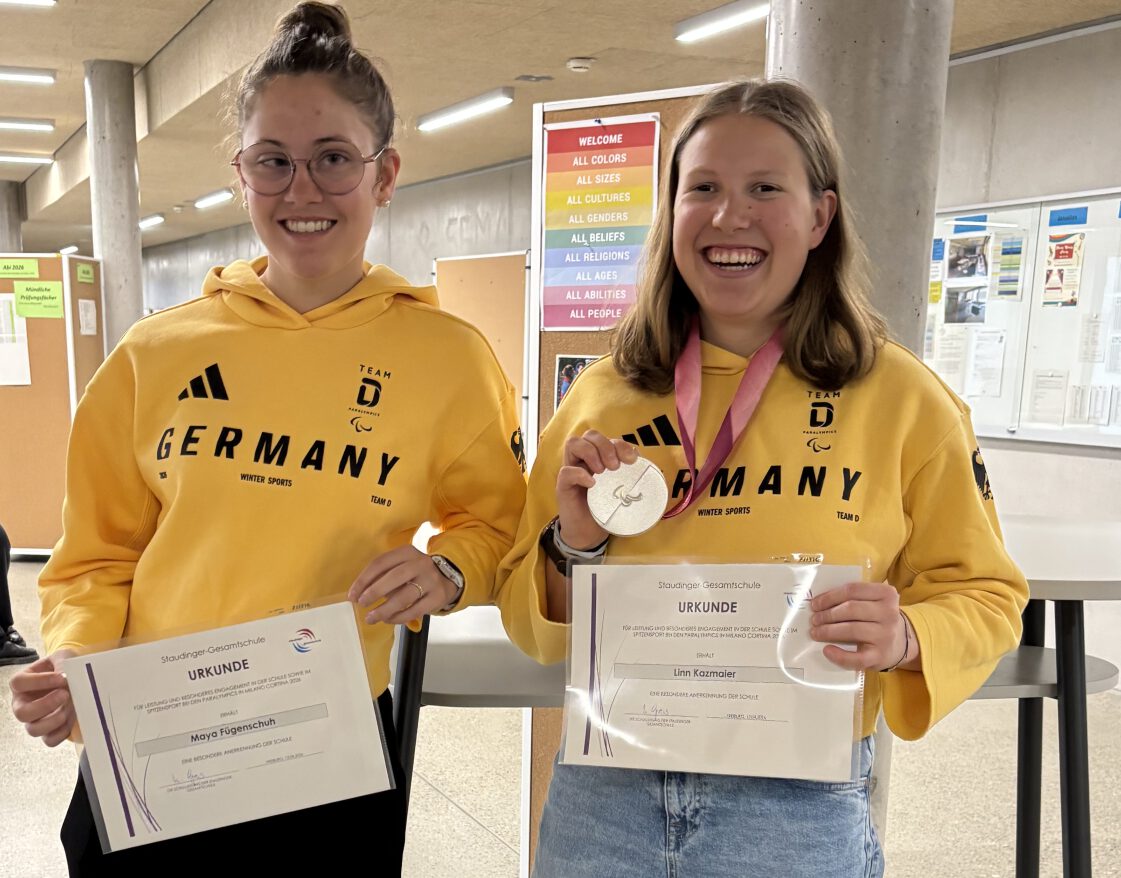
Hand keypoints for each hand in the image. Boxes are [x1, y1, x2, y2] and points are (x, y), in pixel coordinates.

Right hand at [10, 650, 77, 746]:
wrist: (78, 678)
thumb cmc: (64, 667)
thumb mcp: (63, 657)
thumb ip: (62, 663)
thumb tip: (64, 676)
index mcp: (23, 683)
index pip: (18, 683)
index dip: (39, 681)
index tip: (61, 678)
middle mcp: (23, 703)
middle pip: (22, 713)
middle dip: (45, 705)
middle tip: (65, 695)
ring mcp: (34, 719)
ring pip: (33, 730)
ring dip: (54, 720)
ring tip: (70, 707)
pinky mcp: (48, 731)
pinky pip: (50, 740)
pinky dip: (62, 732)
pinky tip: (73, 718)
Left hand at [348, 546, 457, 624]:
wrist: (448, 576)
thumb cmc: (415, 573)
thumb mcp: (402, 565)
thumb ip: (383, 575)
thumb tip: (359, 593)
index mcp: (407, 552)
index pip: (381, 563)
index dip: (363, 580)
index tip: (352, 595)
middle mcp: (420, 563)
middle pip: (394, 577)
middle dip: (374, 592)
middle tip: (361, 604)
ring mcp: (431, 580)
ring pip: (404, 596)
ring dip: (384, 609)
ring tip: (371, 618)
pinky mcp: (437, 597)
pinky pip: (415, 610)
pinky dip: (398, 617)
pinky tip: (388, 620)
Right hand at [556, 430, 637, 548]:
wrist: (589, 533)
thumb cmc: (605, 509)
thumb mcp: (622, 490)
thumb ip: (631, 477)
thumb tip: (650, 468)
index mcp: (599, 458)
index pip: (607, 438)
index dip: (620, 444)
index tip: (632, 459)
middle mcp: (584, 460)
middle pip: (590, 434)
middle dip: (606, 446)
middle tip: (615, 467)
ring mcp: (572, 470)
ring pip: (573, 443)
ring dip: (591, 453)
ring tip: (602, 472)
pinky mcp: (563, 485)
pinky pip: (566, 471)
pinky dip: (580, 473)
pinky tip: (592, 484)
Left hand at [809, 583, 911, 670]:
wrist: (900, 643)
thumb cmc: (878, 618)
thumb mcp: (873, 601)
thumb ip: (853, 597)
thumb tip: (819, 602)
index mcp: (886, 594)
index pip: (852, 590)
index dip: (830, 596)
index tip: (815, 603)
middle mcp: (889, 613)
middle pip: (850, 609)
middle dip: (827, 614)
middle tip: (814, 619)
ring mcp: (885, 635)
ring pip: (851, 630)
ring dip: (828, 631)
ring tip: (816, 632)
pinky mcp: (880, 656)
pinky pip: (857, 658)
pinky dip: (839, 655)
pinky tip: (827, 650)